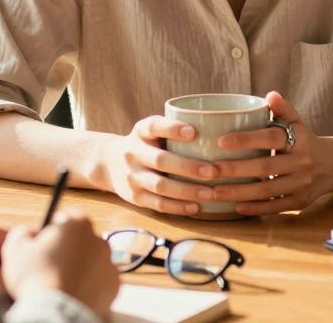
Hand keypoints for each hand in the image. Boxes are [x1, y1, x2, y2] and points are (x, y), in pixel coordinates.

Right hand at [2, 210, 117, 317]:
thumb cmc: (35, 278)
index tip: (43, 245)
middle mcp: (98, 239)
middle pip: (80, 239)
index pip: (65, 218)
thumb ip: (24, 231)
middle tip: (51, 266)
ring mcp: (109, 262)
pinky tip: (74, 292)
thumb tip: (32, 231)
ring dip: (80, 267)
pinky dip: (90, 285)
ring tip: (62, 282)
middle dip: (68, 249)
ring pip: (91, 260)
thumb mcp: (15, 248)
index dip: (51, 231)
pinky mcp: (114, 284)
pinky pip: (100, 280)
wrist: (57, 312)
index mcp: (77, 223)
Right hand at [95, 115, 219, 215]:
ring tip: (209, 193)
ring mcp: (132, 176)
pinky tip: (196, 207)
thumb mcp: (153, 130)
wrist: (109, 163)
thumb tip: (222, 125)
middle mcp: (133, 153)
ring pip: (160, 186)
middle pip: (160, 160)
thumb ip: (176, 129)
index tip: (193, 132)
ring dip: (186, 190)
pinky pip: (157, 204)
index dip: (172, 128)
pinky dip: (178, 207)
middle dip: (188, 167)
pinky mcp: (135, 197)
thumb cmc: (147, 144)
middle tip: (213, 171)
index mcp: (141, 131)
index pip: (154, 126)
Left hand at [206, 92, 332, 214]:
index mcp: (300, 140)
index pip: (272, 138)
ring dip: (238, 192)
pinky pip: (275, 207)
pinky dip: (255, 208)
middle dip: (234, 169)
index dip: (247, 139)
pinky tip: (235, 208)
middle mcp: (302, 162)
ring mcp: (302, 184)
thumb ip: (284, 109)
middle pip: (265, 167)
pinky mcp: (300, 202)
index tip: (221, 142)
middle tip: (208, 170)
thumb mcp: (298, 123)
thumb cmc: (305, 141)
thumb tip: (270, 95)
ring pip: (267, 191)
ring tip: (214, 192)